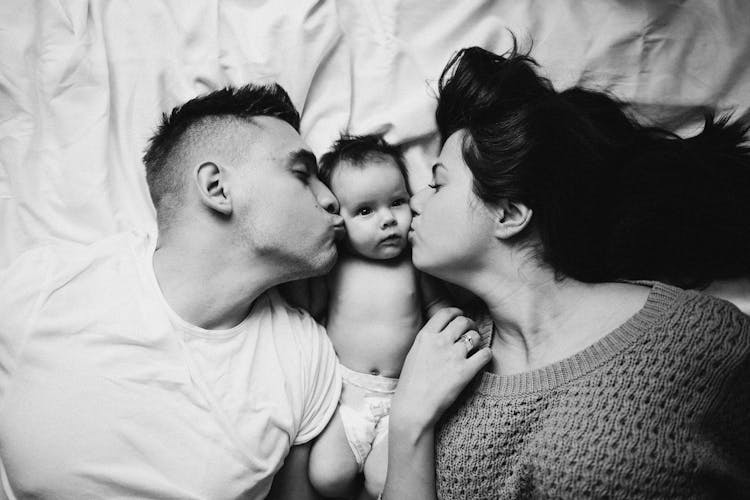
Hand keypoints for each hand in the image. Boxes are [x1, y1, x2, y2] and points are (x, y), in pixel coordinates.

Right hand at [392, 307, 491, 430]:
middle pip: (463, 321)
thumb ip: (428, 340)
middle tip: (471, 331)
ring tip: (475, 347)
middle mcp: (440, 342)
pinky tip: (481, 359)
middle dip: (470, 324)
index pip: (446, 313)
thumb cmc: (410, 384)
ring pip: (475, 336)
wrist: (413, 408)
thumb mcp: (414, 354)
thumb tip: (443, 332)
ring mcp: (454, 356)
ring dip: (478, 340)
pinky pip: (485, 354)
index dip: (456, 313)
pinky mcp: (466, 371)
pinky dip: (486, 355)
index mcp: (425, 336)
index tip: (460, 317)